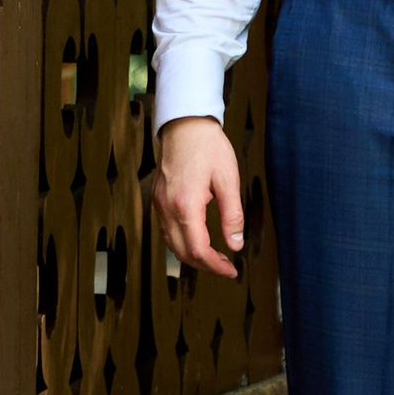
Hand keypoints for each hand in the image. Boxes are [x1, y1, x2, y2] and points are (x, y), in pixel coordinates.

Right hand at [151, 116, 243, 280]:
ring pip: (172, 244)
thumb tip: (236, 244)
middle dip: (205, 265)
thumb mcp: (228, 180)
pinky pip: (166, 231)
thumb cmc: (207, 146)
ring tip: (215, 257)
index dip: (215, 266)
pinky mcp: (157, 199)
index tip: (231, 270)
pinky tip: (197, 240)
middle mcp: (167, 208)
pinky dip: (182, 242)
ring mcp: (159, 204)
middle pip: (182, 253)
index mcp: (186, 205)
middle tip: (226, 267)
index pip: (198, 250)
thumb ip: (232, 215)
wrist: (184, 124)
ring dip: (192, 256)